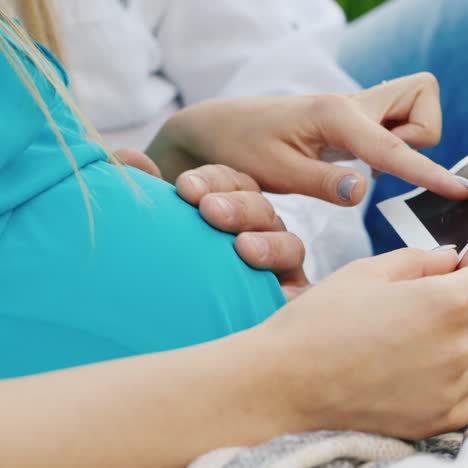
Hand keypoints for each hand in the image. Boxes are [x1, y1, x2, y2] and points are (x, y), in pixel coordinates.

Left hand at [115, 149, 308, 298]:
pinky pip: (300, 289)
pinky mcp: (286, 290)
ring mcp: (275, 257)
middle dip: (238, 208)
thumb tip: (130, 158)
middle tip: (211, 213)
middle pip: (261, 209)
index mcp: (230, 201)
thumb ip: (141, 187)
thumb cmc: (162, 251)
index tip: (186, 189)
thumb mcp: (152, 217)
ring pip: (288, 244)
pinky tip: (281, 297)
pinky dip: (296, 291)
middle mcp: (255, 225)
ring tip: (245, 249)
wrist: (164, 299)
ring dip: (269, 245)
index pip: (230, 181)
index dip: (212, 181)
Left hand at [154, 73, 466, 204]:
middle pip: (420, 96)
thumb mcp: (277, 171)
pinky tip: (356, 161)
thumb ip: (323, 182)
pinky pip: (385, 121)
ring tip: (365, 162)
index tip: (456, 192)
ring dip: (404, 135)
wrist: (218, 129)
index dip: (426, 172)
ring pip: (407, 105)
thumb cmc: (240, 146)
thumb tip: (365, 190)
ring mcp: (346, 111)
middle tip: (381, 162)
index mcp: (333, 116)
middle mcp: (347, 105)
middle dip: (421, 132)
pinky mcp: (341, 122)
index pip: (393, 146)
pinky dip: (387, 139)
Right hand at [268, 247, 467, 438]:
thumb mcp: (362, 273)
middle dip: (457, 303)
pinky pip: (467, 394)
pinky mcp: (438, 418)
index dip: (466, 272)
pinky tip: (419, 365)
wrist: (287, 378)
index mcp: (442, 304)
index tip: (456, 271)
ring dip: (454, 338)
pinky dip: (454, 375)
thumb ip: (416, 261)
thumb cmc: (318, 323)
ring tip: (411, 334)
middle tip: (423, 302)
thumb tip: (448, 260)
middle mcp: (456, 349)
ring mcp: (451, 389)